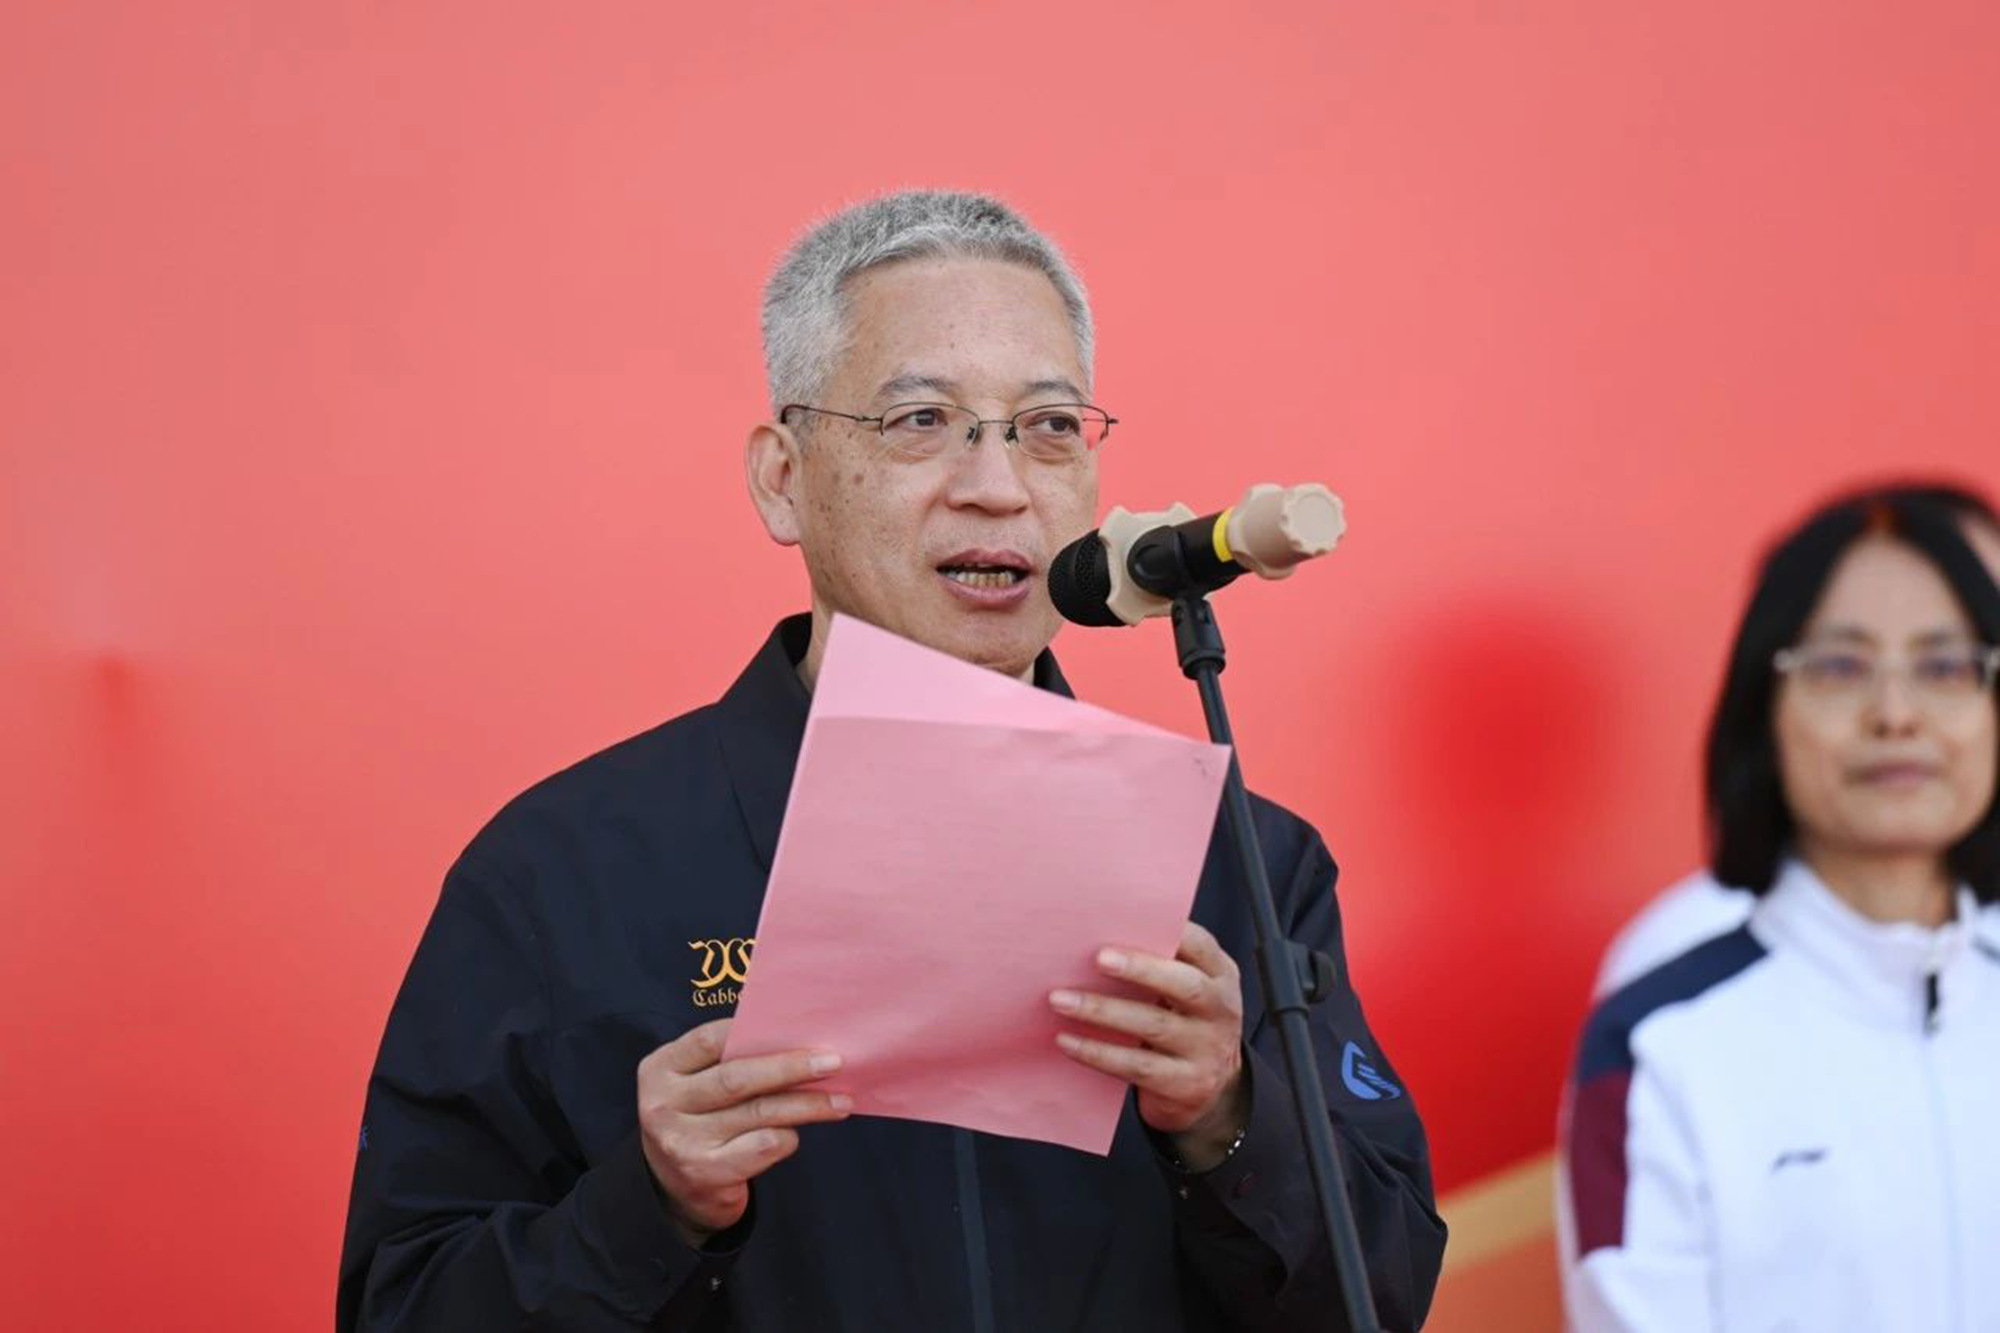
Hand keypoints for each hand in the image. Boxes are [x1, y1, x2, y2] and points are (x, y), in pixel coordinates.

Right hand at [635, 1018, 850, 1243]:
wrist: (678, 1190)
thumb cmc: (700, 1120)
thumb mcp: (696, 1085)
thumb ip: (728, 1061)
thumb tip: (797, 1040)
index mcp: (660, 1069)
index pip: (708, 1040)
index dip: (753, 1031)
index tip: (798, 1028)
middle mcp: (663, 1106)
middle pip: (737, 1078)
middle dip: (791, 1067)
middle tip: (833, 1062)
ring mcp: (683, 1142)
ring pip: (759, 1113)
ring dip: (808, 1105)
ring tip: (840, 1101)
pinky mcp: (707, 1173)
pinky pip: (765, 1145)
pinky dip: (788, 1136)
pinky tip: (796, 1134)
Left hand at [1049, 921, 1247, 1168]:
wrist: (1212, 1091)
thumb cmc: (1184, 1022)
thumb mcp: (1189, 992)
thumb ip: (1162, 965)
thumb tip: (1096, 936)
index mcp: (1220, 977)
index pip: (1201, 946)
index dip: (1171, 932)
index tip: (1130, 918)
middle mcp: (1220, 1011)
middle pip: (1184, 986)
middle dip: (1140, 969)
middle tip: (1098, 958)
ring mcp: (1206, 1050)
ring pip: (1153, 1026)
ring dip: (1102, 1011)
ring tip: (1059, 999)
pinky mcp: (1184, 1085)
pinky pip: (1135, 1065)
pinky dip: (1097, 1052)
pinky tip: (1066, 1040)